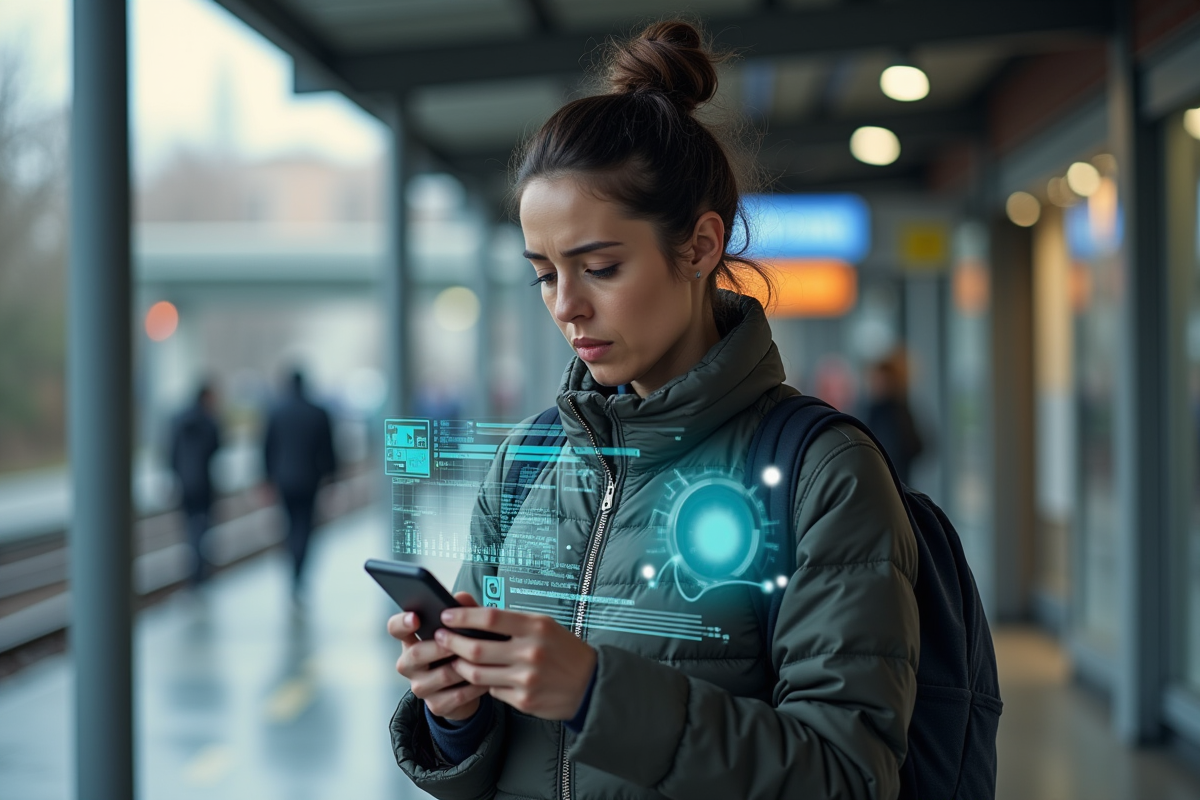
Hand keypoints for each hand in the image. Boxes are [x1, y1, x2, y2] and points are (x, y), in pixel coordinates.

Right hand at [387, 591, 489, 719]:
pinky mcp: (436, 705)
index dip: (402, 623)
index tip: (415, 618)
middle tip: (456, 642)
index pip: (395, 628)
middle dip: (439, 647)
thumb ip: (461, 611)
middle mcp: (410, 664)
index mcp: (412, 640)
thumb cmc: (461, 650)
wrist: (466, 689)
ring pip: (440, 676)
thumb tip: (461, 597)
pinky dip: (474, 686)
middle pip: (416, 654)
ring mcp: (420, 686)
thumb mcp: (462, 629)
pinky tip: (487, 679)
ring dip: (463, 667)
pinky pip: (456, 695)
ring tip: (481, 660)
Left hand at [434, 606, 596, 720]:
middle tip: (440, 637)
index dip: (463, 616)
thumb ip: (508, 619)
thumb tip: (471, 610)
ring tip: (454, 658)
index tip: (447, 615)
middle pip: (477, 648)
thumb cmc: (563, 649)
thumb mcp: (542, 625)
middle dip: (452, 642)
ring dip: (460, 665)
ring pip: (478, 673)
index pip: (490, 618)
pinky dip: (483, 682)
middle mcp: (530, 652)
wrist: (590, 684)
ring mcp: (526, 679)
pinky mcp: (523, 700)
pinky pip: (492, 690)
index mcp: (536, 627)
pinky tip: (480, 675)